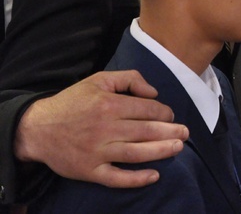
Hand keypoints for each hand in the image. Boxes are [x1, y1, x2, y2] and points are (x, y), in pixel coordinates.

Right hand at [14, 70, 188, 187]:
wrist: (37, 128)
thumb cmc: (72, 102)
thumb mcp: (99, 80)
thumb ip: (129, 79)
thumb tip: (154, 93)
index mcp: (109, 105)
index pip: (147, 110)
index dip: (164, 113)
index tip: (170, 116)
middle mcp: (105, 128)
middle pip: (146, 131)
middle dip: (170, 132)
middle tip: (185, 133)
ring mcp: (97, 151)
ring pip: (136, 153)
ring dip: (161, 151)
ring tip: (178, 148)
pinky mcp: (89, 170)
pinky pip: (116, 178)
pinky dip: (136, 179)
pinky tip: (154, 176)